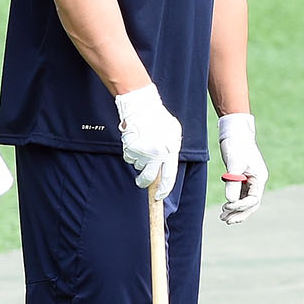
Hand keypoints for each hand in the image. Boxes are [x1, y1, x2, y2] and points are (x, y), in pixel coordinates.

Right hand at [115, 83, 181, 201]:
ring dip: (139, 161)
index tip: (159, 197)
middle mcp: (156, 154)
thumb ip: (172, 149)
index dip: (163, 190)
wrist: (142, 107)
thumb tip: (167, 164)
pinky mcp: (130, 149)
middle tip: (141, 182)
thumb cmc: (159, 119)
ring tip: (142, 146)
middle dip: (144, 182)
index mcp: (170, 151)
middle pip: (149, 178)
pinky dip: (131, 154)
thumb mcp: (173, 133)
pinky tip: (135, 143)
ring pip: (138, 166)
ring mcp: (142, 152)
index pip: (168, 177)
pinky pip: (129, 158)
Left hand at [218, 112, 267, 223]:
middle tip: (227, 221)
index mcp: (259, 178)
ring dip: (235, 210)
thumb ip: (232, 182)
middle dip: (240, 213)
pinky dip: (233, 202)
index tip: (228, 206)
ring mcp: (249, 180)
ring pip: (245, 200)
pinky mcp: (241, 177)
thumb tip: (230, 200)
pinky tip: (224, 208)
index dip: (241, 206)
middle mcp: (256, 181)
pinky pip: (240, 194)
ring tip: (223, 217)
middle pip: (251, 204)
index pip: (253, 199)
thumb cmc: (236, 145)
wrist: (234, 132)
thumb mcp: (234, 163)